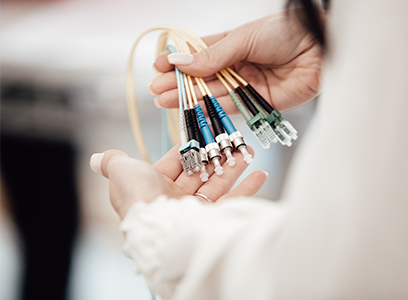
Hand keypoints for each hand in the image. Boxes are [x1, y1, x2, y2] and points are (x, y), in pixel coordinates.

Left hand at [90, 145, 266, 219]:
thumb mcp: (122, 172)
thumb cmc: (139, 197)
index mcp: (154, 186)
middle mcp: (174, 199)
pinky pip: (233, 202)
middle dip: (217, 156)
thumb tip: (97, 157)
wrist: (157, 228)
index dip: (190, 147)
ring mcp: (194, 210)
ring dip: (234, 167)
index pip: (176, 161)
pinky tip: (261, 175)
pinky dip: (247, 189)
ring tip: (249, 151)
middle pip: (200, 172)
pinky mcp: (211, 220)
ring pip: (218, 184)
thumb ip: (114, 162)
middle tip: (233, 141)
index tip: (205, 133)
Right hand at [150, 10, 322, 114]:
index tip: (157, 66)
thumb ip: (213, 55)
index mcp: (233, 43)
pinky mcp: (257, 102)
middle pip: (202, 76)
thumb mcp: (243, 39)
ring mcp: (246, 84)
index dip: (178, 60)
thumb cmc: (285, 33)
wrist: (320, 50)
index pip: (199, 53)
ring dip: (188, 97)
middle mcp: (237, 64)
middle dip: (178, 82)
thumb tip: (180, 62)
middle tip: (155, 89)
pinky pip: (230, 106)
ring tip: (163, 100)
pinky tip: (190, 107)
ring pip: (212, 92)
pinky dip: (210, 107)